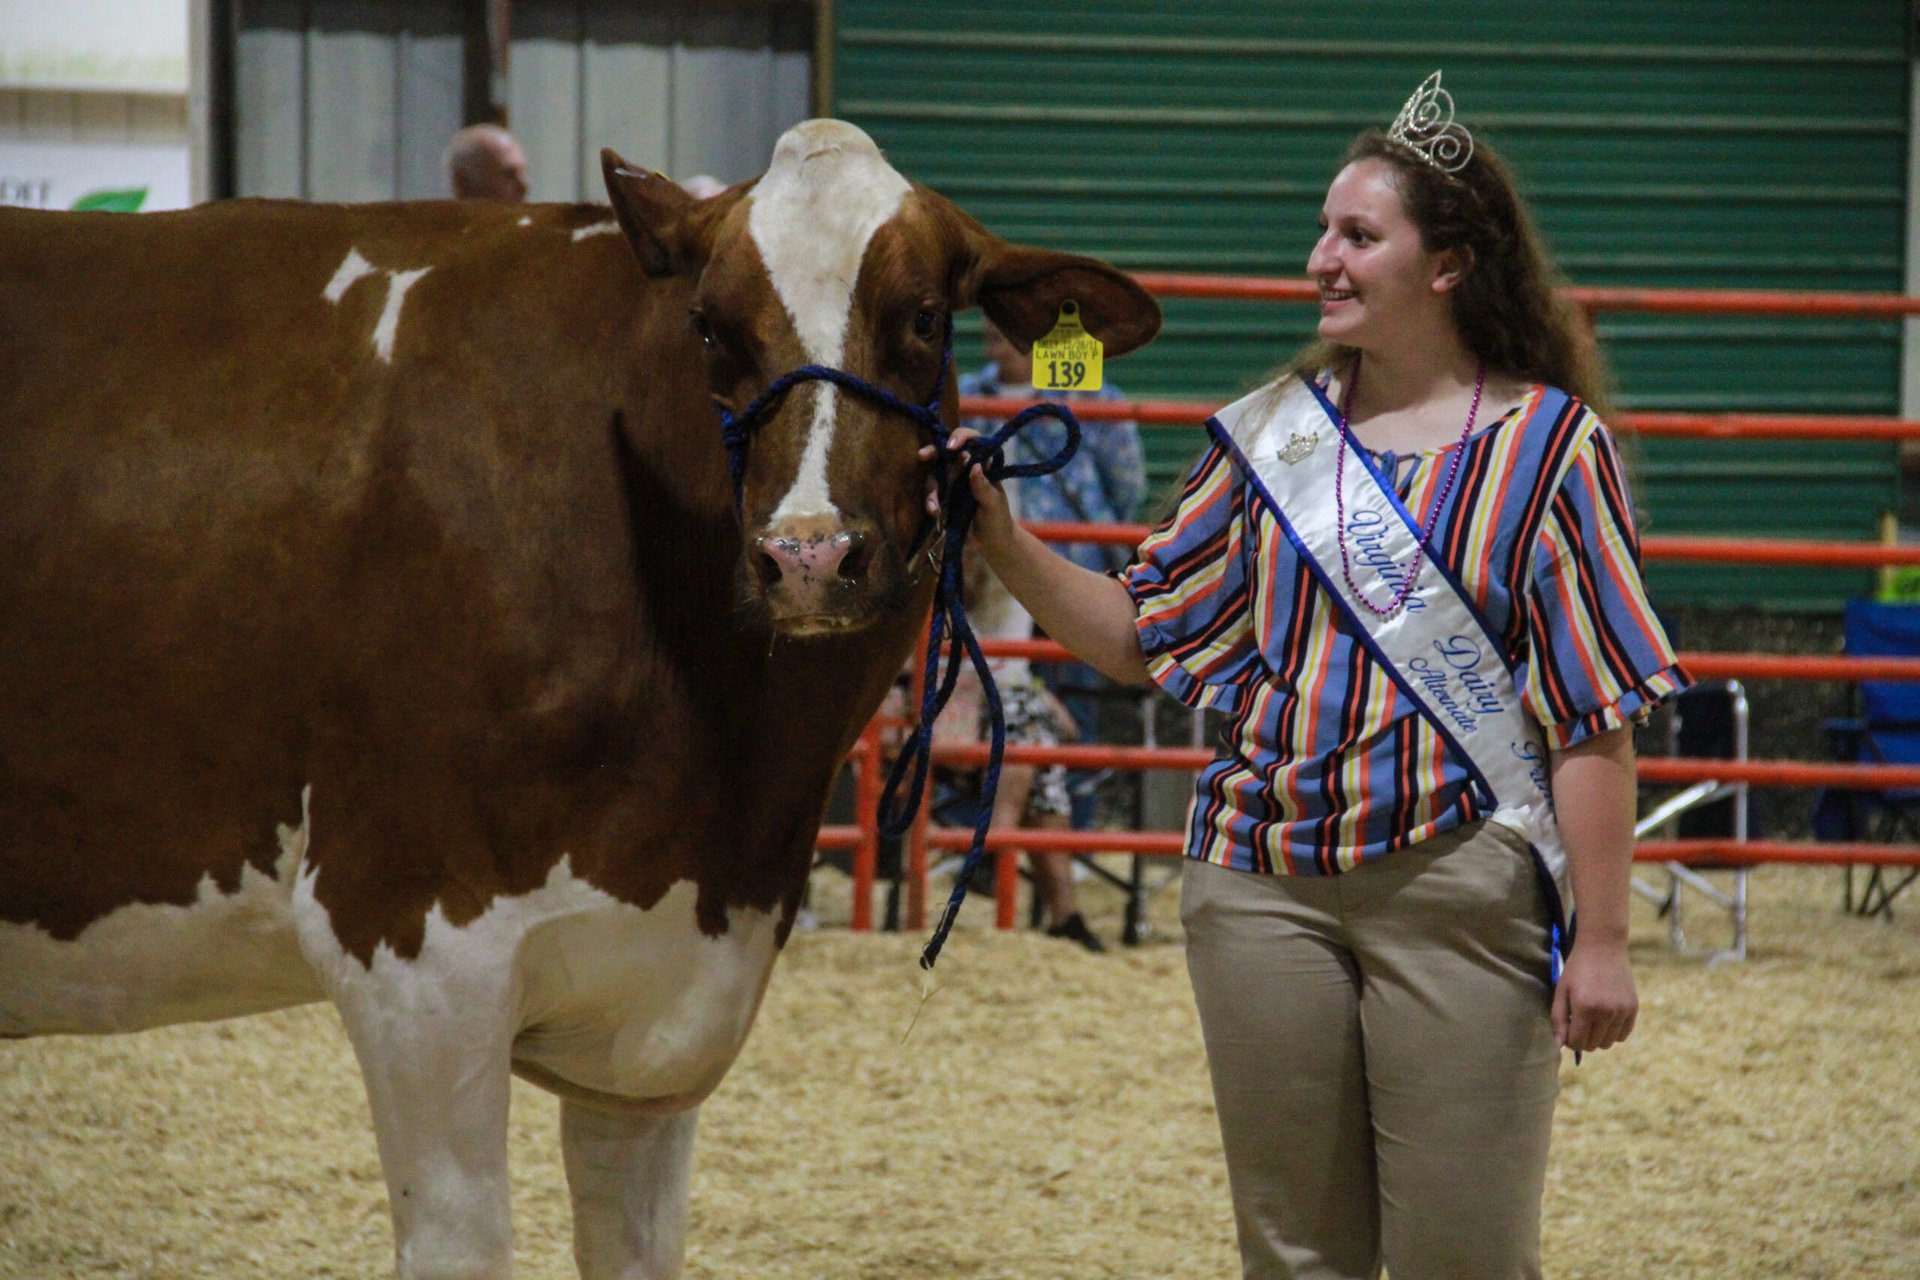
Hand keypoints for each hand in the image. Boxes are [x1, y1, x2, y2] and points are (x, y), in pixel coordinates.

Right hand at [918, 430, 1015, 551]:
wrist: (990, 543)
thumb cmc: (998, 518)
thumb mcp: (994, 504)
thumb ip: (984, 487)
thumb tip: (975, 467)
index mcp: (980, 464)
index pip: (971, 441)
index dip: (961, 438)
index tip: (951, 447)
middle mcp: (963, 469)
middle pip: (944, 452)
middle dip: (931, 452)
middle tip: (922, 455)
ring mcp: (949, 483)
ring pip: (933, 476)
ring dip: (930, 490)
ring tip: (935, 509)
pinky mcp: (940, 499)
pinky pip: (930, 495)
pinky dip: (929, 502)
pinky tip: (934, 513)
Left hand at [1551, 938, 1636, 1052]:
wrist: (1603, 947)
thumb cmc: (1577, 969)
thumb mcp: (1561, 990)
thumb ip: (1558, 1019)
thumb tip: (1558, 1045)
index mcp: (1584, 1007)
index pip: (1577, 1042)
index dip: (1570, 1041)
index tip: (1568, 1030)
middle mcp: (1606, 1012)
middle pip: (1593, 1045)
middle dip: (1583, 1039)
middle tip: (1578, 1023)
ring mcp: (1622, 1011)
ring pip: (1609, 1043)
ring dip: (1598, 1037)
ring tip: (1591, 1020)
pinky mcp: (1633, 1008)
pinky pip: (1623, 1035)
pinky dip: (1613, 1032)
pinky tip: (1605, 1019)